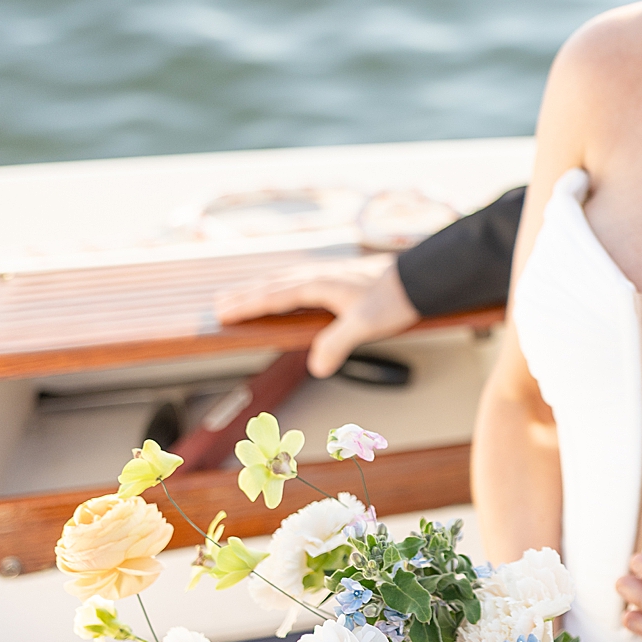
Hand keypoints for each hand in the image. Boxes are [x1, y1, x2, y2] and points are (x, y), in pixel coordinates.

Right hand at [213, 254, 419, 376]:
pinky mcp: (342, 275)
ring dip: (263, 286)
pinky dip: (285, 283)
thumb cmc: (395, 299)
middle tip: (219, 303)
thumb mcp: (365, 325)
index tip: (223, 311)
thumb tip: (316, 368)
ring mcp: (331, 273)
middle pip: (275, 284)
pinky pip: (302, 278)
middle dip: (246, 293)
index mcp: (320, 285)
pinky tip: (289, 288)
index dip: (248, 304)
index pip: (275, 296)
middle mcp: (321, 275)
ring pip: (287, 278)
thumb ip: (337, 344)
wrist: (422, 277)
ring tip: (244, 293)